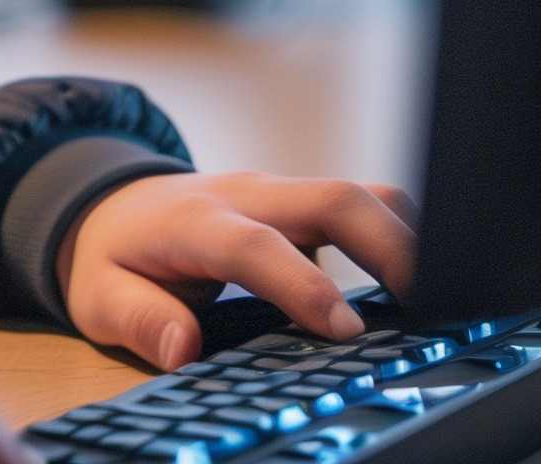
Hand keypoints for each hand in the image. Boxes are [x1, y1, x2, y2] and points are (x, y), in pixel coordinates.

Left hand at [54, 171, 417, 372]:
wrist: (111, 204)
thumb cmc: (112, 256)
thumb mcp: (98, 296)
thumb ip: (139, 319)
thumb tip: (182, 348)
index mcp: (195, 219)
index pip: (256, 244)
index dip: (303, 285)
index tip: (345, 331)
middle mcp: (248, 194)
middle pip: (334, 197)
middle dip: (388, 246)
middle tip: (429, 307)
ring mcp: (281, 192)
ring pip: (361, 192)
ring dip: (406, 238)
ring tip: (442, 297)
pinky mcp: (303, 201)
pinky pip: (363, 205)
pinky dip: (399, 236)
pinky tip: (423, 282)